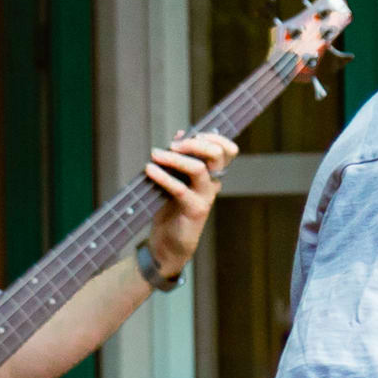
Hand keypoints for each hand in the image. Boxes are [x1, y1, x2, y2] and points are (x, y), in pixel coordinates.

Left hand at [141, 133, 237, 279]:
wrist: (168, 244)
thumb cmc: (171, 210)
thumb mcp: (176, 180)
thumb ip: (180, 158)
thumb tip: (180, 133)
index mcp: (212, 175)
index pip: (228, 151)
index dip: (215, 137)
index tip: (194, 134)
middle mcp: (213, 184)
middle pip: (218, 154)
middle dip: (195, 143)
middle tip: (173, 145)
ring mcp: (205, 197)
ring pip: (198, 168)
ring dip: (175, 158)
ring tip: (155, 154)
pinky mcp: (194, 210)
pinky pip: (179, 188)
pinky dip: (162, 176)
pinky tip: (149, 170)